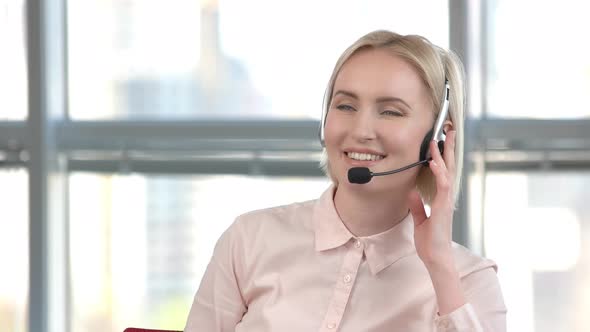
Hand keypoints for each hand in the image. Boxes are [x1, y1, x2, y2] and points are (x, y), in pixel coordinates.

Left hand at [408, 130, 456, 267]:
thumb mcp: (420, 219)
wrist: (435, 257)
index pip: (443, 171)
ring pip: (448, 172)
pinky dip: (439, 172)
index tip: (440, 139)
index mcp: (441, 198)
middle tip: (448, 129)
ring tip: (440, 139)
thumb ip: (416, 205)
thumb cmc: (430, 241)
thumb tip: (411, 191)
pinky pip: (443, 186)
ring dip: (444, 155)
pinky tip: (435, 161)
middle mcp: (446, 197)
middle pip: (449, 166)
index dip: (442, 155)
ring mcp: (446, 201)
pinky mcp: (443, 208)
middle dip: (449, 147)